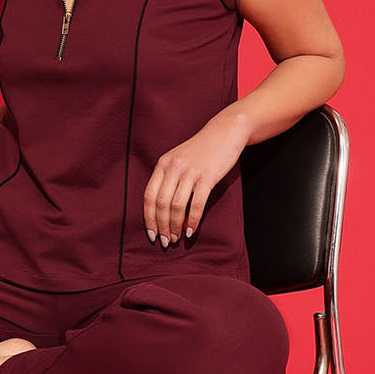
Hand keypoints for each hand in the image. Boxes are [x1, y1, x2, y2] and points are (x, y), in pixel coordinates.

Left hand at [142, 112, 248, 246]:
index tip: (152, 233)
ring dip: (175, 226)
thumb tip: (162, 209)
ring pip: (176, 206)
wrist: (225, 132)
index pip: (149, 196)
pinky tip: (191, 231)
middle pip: (161, 204)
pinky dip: (192, 220)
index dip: (149, 218)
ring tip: (176, 238)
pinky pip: (196, 204)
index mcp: (162, 164)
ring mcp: (190, 172)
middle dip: (161, 226)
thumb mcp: (178, 159)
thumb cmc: (201, 150)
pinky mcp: (207, 177)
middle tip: (165, 241)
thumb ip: (168, 178)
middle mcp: (173, 168)